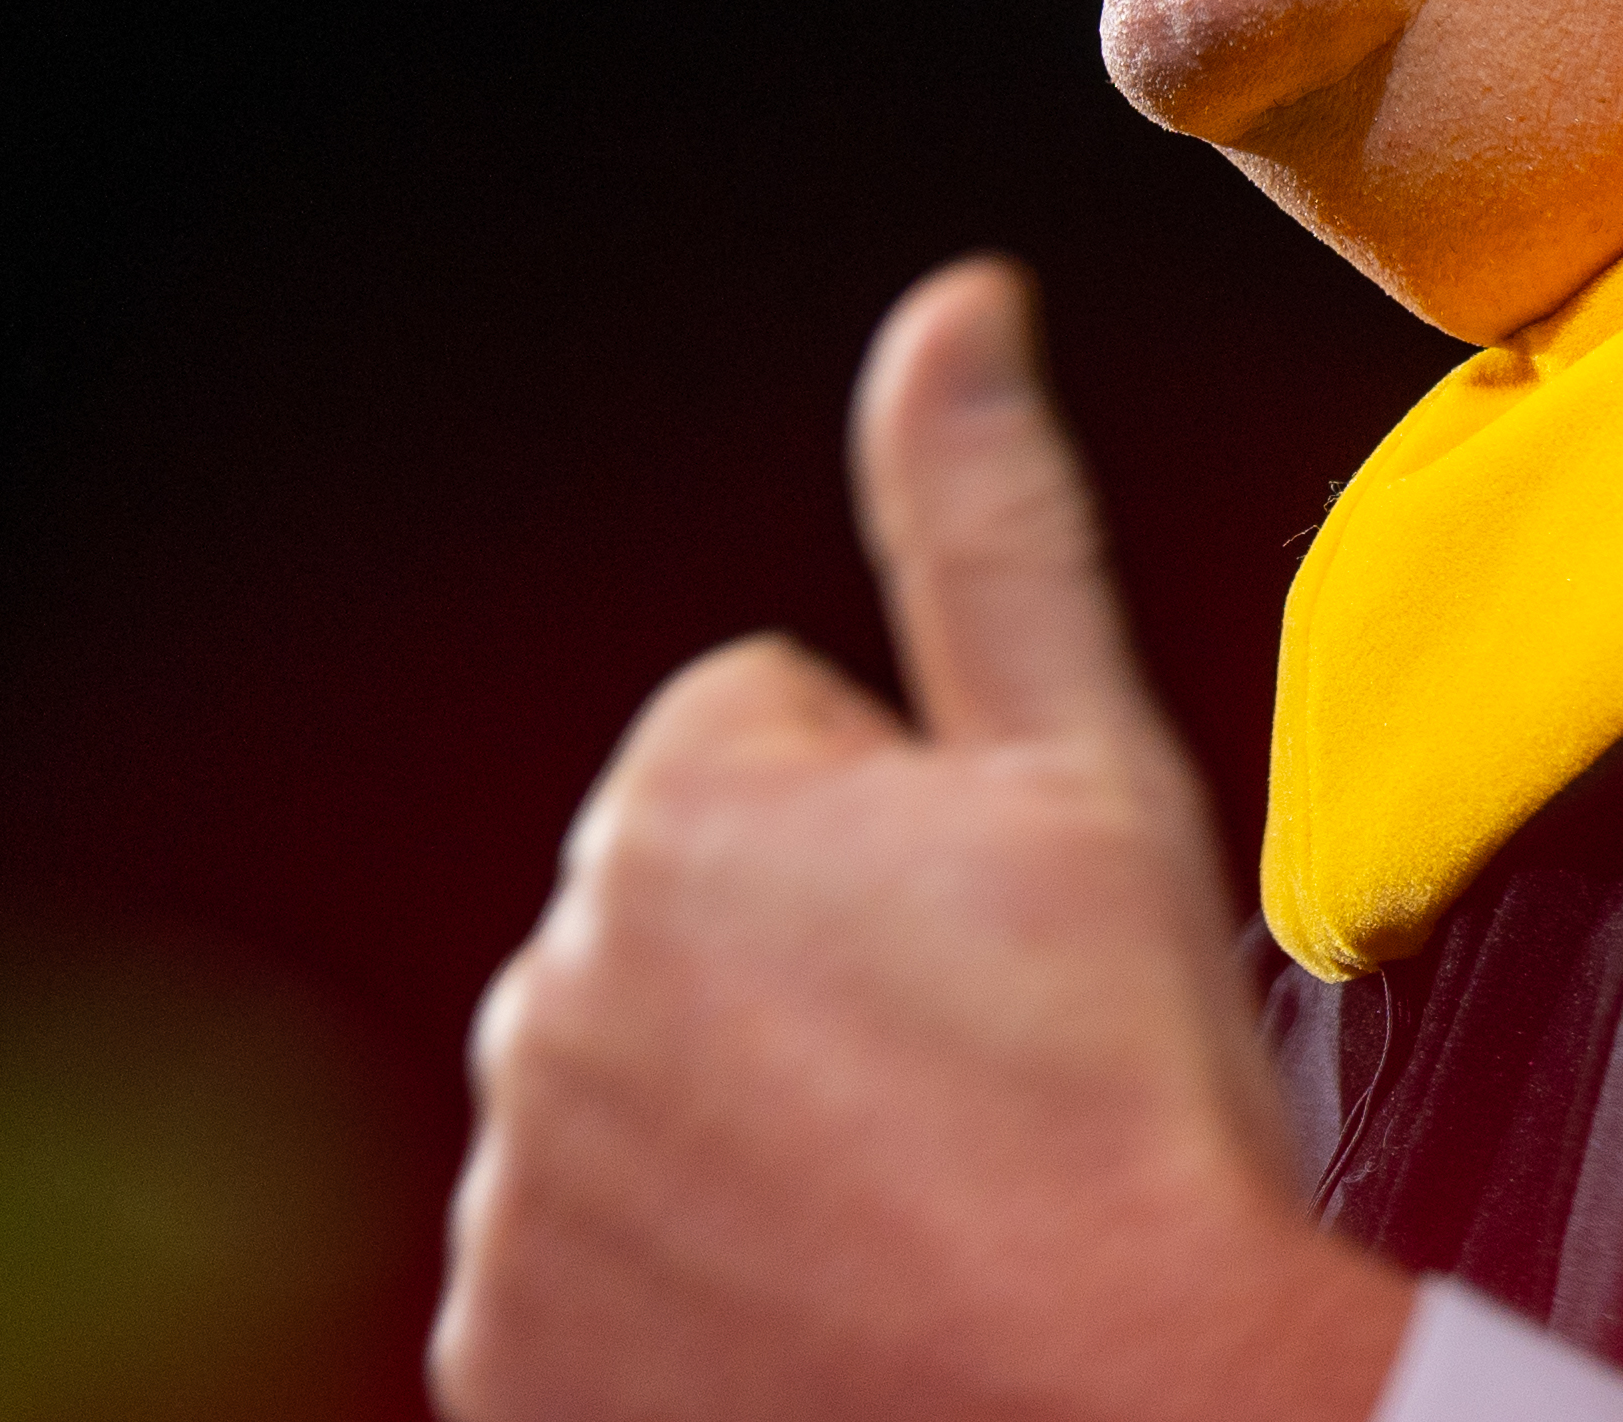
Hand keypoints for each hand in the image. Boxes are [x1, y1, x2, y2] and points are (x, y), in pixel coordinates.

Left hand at [435, 259, 1420, 1421]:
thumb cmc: (1122, 1121)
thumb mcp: (1093, 780)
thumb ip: (985, 525)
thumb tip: (954, 306)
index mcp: (678, 806)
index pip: (777, 750)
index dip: (911, 845)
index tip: (990, 961)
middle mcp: (545, 982)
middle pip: (699, 928)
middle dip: (810, 983)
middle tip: (965, 1096)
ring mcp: (514, 1189)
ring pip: (647, 1095)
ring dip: (746, 1136)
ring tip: (908, 1213)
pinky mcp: (500, 1357)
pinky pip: (590, 1271)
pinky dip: (682, 1292)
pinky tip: (817, 1313)